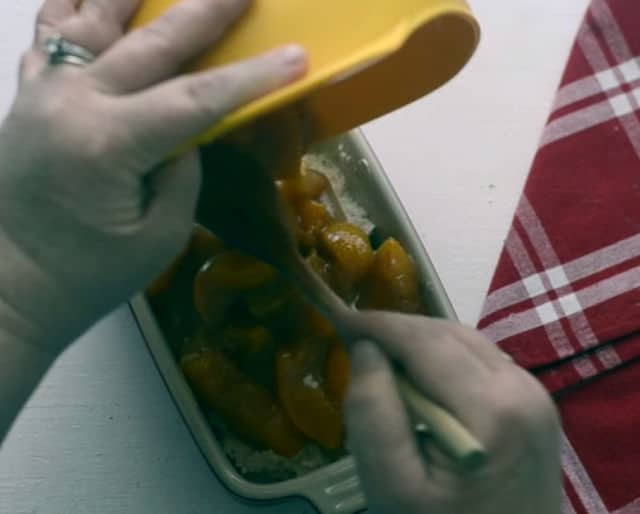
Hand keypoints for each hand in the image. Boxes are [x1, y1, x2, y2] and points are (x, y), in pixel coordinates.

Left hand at [0, 0, 306, 353]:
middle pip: (152, 42)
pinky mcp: (25, 96)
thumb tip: (188, 129)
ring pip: (90, 18)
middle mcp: (72, 102)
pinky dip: (71, 5)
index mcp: (109, 144)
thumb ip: (181, 173)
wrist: (8, 286)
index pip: (196, 99)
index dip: (251, 77)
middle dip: (208, 10)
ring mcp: (42, 92)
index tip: (295, 56)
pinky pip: (46, 34)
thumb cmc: (88, 275)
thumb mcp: (159, 238)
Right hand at [345, 313, 561, 513]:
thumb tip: (366, 348)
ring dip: (419, 342)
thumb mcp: (391, 485)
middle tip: (353, 340)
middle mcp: (522, 388)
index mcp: (491, 408)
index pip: (424, 341)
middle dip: (396, 330)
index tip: (337, 318)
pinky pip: (480, 360)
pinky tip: (419, 379)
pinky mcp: (534, 402)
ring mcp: (535, 394)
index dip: (378, 324)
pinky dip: (443, 358)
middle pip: (446, 334)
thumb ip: (372, 412)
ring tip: (381, 360)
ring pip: (465, 341)